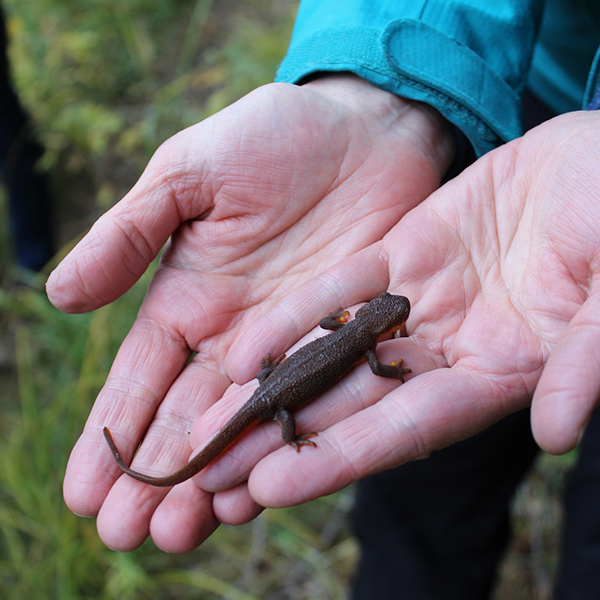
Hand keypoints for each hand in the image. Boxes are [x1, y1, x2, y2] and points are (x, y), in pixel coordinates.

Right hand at [46, 75, 453, 551]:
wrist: (364, 129)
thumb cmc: (274, 138)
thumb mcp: (190, 174)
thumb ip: (131, 233)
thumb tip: (57, 295)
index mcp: (190, 299)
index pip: (141, 379)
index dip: (111, 436)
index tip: (84, 493)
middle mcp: (236, 337)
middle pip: (188, 419)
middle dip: (156, 478)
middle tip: (127, 535)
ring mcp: (293, 346)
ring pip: (247, 428)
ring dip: (213, 480)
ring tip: (181, 533)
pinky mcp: (348, 343)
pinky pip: (313, 406)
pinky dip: (286, 449)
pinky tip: (259, 492)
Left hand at [233, 110, 599, 514]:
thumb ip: (586, 360)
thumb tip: (555, 430)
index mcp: (499, 372)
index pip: (406, 428)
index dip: (340, 459)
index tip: (270, 488)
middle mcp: (450, 348)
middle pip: (354, 402)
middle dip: (284, 437)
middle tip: (213, 471)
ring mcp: (424, 300)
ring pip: (336, 350)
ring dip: (275, 384)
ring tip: (210, 419)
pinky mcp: (407, 250)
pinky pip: (342, 285)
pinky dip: (296, 313)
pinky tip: (245, 347)